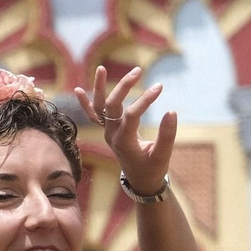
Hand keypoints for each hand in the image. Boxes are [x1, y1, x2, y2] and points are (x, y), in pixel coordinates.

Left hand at [73, 65, 174, 193]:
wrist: (140, 181)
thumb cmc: (153, 169)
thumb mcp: (163, 155)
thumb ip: (167, 135)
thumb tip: (172, 111)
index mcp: (125, 142)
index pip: (131, 115)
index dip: (144, 100)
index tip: (159, 87)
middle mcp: (113, 135)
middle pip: (112, 106)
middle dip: (123, 87)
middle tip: (138, 71)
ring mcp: (108, 132)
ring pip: (99, 107)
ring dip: (99, 88)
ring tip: (101, 69)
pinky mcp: (109, 130)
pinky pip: (94, 115)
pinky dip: (86, 103)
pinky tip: (78, 90)